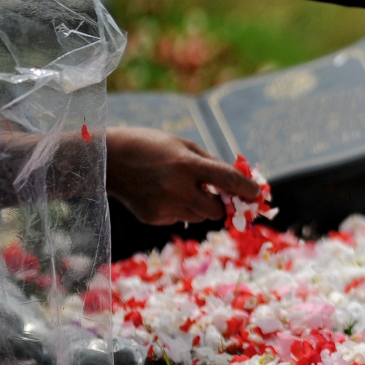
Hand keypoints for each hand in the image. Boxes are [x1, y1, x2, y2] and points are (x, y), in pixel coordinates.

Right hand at [106, 127, 259, 225]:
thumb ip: (211, 164)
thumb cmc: (151, 146)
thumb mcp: (184, 146)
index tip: (256, 194)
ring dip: (201, 206)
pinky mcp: (153, 218)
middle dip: (222, 204)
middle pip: (217, 210)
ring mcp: (164, 206)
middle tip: (218, 194)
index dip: (247, 188)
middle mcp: (177, 188)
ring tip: (181, 187)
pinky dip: (180, 208)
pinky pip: (180, 218)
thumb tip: (238, 183)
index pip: (227, 180)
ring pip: (200, 217)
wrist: (107, 160)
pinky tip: (163, 193)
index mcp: (186, 165)